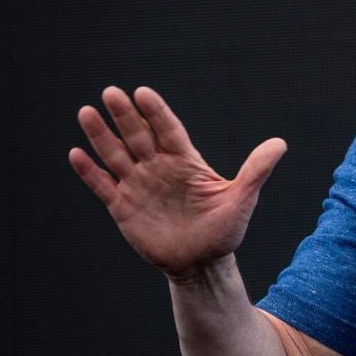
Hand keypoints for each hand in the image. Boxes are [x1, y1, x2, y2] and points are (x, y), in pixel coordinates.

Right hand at [69, 86, 285, 279]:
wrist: (202, 263)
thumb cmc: (224, 230)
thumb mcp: (242, 199)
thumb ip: (257, 170)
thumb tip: (280, 143)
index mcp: (186, 162)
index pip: (168, 130)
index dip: (156, 112)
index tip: (143, 93)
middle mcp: (159, 168)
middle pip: (139, 136)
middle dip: (125, 116)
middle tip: (111, 92)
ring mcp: (139, 186)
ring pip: (116, 155)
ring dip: (101, 136)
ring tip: (86, 112)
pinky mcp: (123, 207)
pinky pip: (103, 186)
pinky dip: (90, 172)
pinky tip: (76, 154)